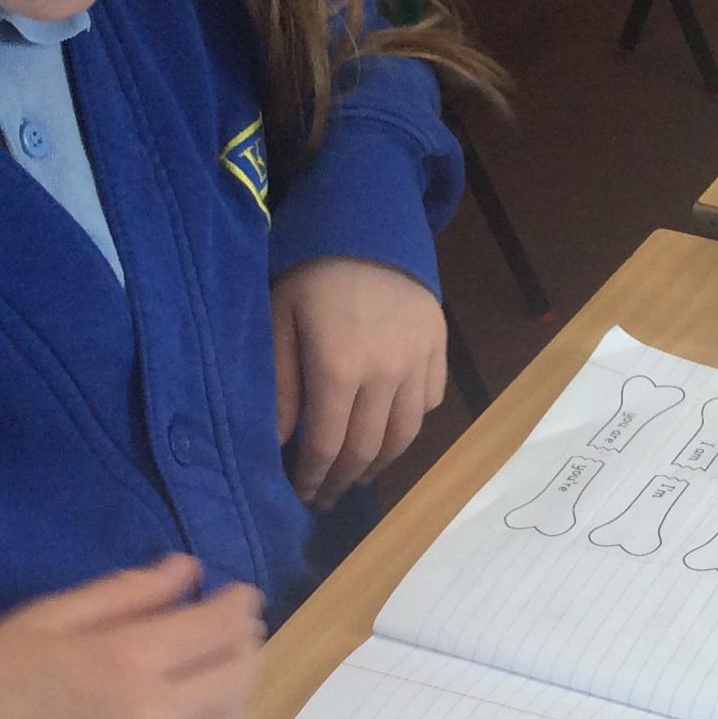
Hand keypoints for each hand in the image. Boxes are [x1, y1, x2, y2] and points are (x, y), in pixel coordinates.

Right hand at [0, 554, 262, 718]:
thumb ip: (124, 594)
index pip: (217, 628)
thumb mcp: (46, 618)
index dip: (238, 606)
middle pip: (235, 677)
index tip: (240, 595)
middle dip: (245, 645)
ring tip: (223, 675)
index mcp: (126, 663)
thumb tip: (188, 571)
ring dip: (238, 695)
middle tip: (236, 630)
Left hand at [271, 256, 445, 509]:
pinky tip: (387, 429)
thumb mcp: (277, 318)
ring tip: (356, 473)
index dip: (312, 477)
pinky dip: (407, 426)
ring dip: (379, 463)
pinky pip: (429, 404)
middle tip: (324, 496)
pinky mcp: (439, 351)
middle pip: (367, 450)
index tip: (300, 494)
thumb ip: (279, 384)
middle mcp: (386, 375)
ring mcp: (419, 364)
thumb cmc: (310, 270)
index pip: (326, 445)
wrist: (370, 222)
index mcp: (339, 368)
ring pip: (405, 436)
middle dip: (341, 480)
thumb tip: (280, 442)